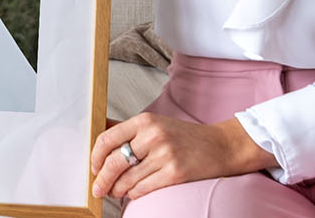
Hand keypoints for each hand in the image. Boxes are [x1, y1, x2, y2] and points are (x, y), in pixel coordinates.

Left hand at [89, 113, 276, 200]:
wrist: (221, 146)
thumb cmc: (185, 136)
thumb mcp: (155, 124)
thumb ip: (128, 130)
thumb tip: (99, 134)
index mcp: (145, 121)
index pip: (107, 138)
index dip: (95, 156)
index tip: (93, 167)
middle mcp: (153, 136)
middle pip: (114, 162)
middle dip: (102, 179)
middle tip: (97, 188)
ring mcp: (165, 155)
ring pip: (127, 179)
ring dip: (117, 189)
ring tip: (115, 192)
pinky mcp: (175, 174)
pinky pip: (143, 188)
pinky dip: (133, 193)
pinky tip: (132, 193)